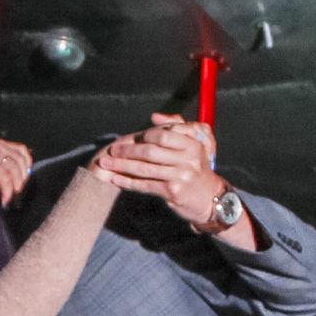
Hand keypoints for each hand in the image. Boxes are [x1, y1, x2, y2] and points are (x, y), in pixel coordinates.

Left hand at [0, 132, 31, 206]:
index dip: (8, 192)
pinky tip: (23, 171)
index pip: (4, 177)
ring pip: (21, 159)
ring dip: (24, 175)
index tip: (5, 203)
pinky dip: (26, 160)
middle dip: (17, 187)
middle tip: (12, 199)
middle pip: (15, 169)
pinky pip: (21, 149)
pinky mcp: (0, 142)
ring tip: (17, 188)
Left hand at [92, 111, 222, 230]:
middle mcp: (188, 159)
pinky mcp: (173, 192)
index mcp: (193, 144)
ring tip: (106, 164)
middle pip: (150, 152)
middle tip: (112, 150)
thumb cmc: (197, 168)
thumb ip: (177, 127)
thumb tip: (154, 117)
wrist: (210, 198)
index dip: (144, 136)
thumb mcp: (195, 145)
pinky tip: (116, 179)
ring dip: (121, 166)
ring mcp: (180, 176)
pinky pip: (145, 185)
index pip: (163, 135)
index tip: (131, 138)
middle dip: (127, 151)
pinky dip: (128, 182)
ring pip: (144, 169)